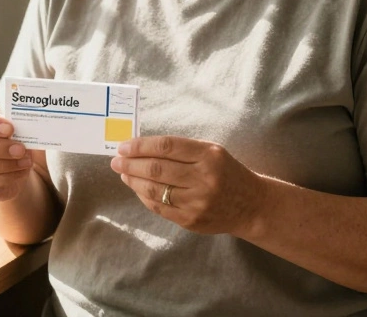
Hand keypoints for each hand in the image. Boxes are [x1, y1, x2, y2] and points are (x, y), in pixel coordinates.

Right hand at [0, 107, 33, 200]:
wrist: (7, 164)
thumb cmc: (5, 137)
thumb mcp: (7, 125)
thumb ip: (10, 122)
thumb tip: (21, 125)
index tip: (10, 128)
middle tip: (20, 149)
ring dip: (5, 164)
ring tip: (25, 161)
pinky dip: (7, 177)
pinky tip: (21, 171)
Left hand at [110, 136, 267, 235]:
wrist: (250, 205)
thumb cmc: (226, 172)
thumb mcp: (211, 151)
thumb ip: (180, 149)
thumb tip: (141, 147)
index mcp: (208, 156)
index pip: (166, 147)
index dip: (140, 146)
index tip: (123, 146)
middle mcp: (203, 179)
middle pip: (156, 169)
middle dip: (130, 164)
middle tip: (116, 161)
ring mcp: (197, 202)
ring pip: (154, 190)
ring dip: (133, 181)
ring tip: (124, 173)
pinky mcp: (191, 220)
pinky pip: (159, 207)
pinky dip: (144, 196)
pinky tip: (137, 188)